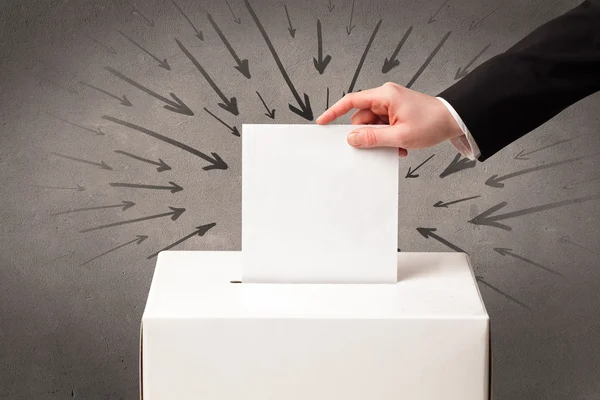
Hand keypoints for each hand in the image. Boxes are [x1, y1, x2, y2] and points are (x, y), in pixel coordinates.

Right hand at [315, 82, 464, 156]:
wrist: (454, 120)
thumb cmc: (432, 123)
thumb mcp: (400, 136)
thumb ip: (373, 138)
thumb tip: (352, 139)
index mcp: (385, 96)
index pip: (351, 101)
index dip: (334, 112)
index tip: (322, 122)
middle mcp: (386, 97)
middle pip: (362, 118)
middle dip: (367, 134)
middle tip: (378, 146)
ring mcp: (391, 105)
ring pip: (373, 125)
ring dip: (380, 139)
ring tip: (396, 146)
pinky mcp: (397, 113)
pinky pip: (383, 127)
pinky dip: (388, 138)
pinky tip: (400, 145)